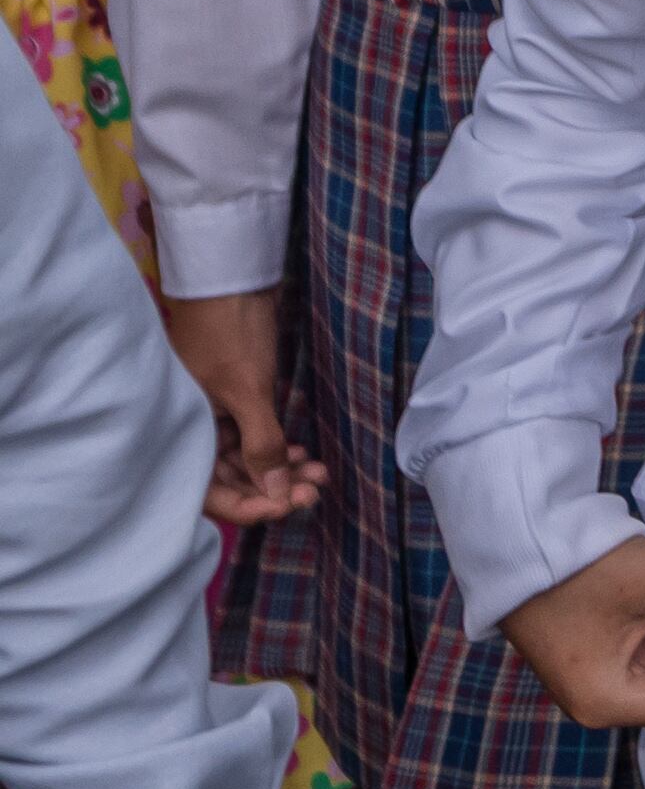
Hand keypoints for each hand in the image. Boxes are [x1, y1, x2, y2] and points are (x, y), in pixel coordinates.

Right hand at [156, 289, 325, 524]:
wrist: (229, 281)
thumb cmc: (229, 334)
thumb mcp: (247, 391)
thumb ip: (262, 444)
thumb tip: (278, 493)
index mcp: (180, 436)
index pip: (210, 493)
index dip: (249, 505)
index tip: (288, 507)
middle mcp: (192, 433)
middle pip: (230, 480)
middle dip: (273, 489)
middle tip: (314, 492)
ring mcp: (214, 417)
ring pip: (247, 460)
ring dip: (282, 470)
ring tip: (319, 475)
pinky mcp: (235, 400)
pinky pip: (254, 437)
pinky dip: (278, 447)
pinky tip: (303, 453)